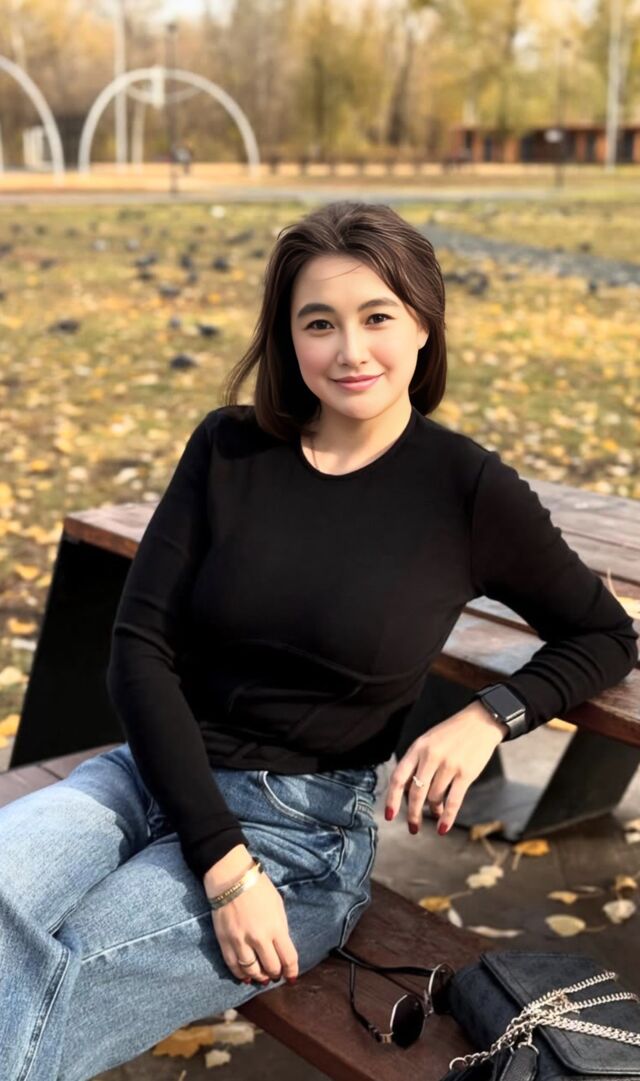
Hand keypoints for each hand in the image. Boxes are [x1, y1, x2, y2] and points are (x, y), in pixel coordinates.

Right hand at [209, 867, 298, 985]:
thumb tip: (281, 949)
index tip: (291, 977)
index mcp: (276, 927)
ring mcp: (240, 941)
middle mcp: (259, 938)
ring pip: (252, 971)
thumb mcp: (278, 906)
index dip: (291, 971)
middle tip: (275, 973)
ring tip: (261, 976)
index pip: (288, 958)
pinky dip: (240, 974)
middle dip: (275, 973)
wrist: (231, 878)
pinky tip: (245, 976)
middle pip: (271, 968)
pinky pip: (234, 966)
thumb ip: (280, 929)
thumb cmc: (259, 888)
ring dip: (259, 976)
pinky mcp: (225, 942)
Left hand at [384, 702, 506, 834]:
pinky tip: (442, 828)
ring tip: (435, 813)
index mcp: (418, 748)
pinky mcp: (466, 773)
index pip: (399, 777)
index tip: (390, 815)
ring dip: (433, 810)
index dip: (392, 799)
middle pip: (415, 793)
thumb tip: (410, 793)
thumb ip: (417, 763)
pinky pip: (453, 802)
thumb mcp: (428, 741)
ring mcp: (449, 765)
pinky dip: (447, 818)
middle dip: (413, 814)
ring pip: (434, 798)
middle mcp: (430, 756)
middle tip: (413, 827)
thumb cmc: (451, 734)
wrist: (480, 721)